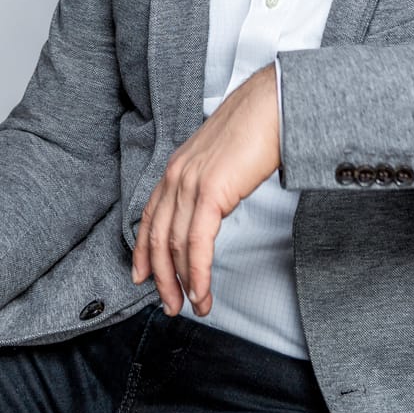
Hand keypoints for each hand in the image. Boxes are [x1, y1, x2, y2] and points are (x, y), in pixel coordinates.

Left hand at [131, 62, 281, 317]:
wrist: (273, 106)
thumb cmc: (256, 128)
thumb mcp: (221, 160)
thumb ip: (209, 183)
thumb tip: (213, 209)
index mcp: (177, 168)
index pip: (149, 217)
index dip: (143, 250)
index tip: (141, 276)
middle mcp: (176, 175)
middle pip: (158, 238)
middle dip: (161, 277)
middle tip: (169, 305)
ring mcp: (190, 183)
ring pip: (176, 246)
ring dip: (183, 283)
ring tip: (194, 306)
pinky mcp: (210, 192)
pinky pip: (198, 243)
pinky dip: (198, 272)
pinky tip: (202, 291)